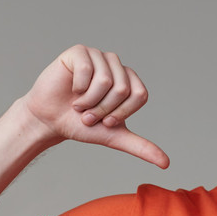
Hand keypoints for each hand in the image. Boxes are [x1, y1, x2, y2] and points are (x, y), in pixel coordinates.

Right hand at [24, 45, 168, 167]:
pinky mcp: (79, 51)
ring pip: (105, 80)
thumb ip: (141, 147)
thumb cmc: (82, 126)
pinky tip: (71, 89)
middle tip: (88, 114)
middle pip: (122, 89)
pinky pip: (86, 69)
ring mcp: (98, 56)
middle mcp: (116, 65)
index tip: (106, 121)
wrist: (50, 121)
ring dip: (89, 101)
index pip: (139, 95)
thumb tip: (166, 163)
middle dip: (103, 109)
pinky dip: (78, 87)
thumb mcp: (115, 137)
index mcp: (130, 81)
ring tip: (79, 104)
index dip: (122, 113)